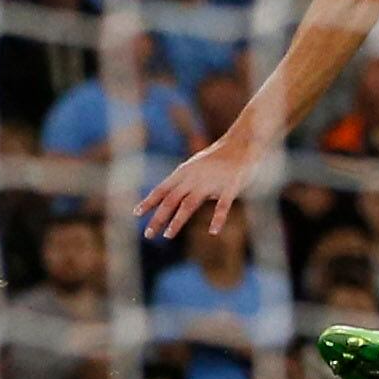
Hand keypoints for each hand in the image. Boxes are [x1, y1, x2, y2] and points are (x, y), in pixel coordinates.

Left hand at [135, 126, 264, 238]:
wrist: (242, 143)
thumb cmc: (218, 157)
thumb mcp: (195, 167)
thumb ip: (183, 182)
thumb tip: (169, 197)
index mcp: (184, 172)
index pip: (162, 189)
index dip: (149, 201)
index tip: (136, 214)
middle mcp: (194, 178)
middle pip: (171, 200)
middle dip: (158, 217)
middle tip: (148, 234)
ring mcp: (211, 182)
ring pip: (189, 203)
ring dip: (177, 220)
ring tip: (168, 235)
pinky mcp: (230, 187)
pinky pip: (223, 205)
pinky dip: (218, 219)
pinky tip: (213, 231)